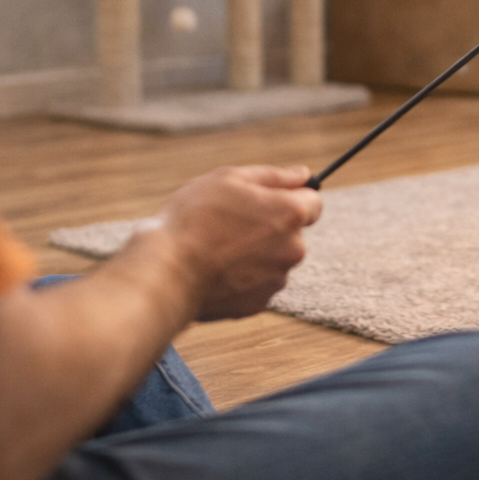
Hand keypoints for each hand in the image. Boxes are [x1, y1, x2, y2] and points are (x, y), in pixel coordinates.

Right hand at [157, 164, 322, 320]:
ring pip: (274, 259)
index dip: (291, 197)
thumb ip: (273, 176)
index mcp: (290, 214)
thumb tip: (303, 175)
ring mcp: (276, 280)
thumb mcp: (229, 179)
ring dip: (255, 253)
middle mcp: (293, 250)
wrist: (165, 272)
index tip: (268, 199)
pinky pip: (257, 283)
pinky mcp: (258, 304)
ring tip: (217, 247)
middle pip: (292, 233)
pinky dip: (242, 276)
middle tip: (231, 222)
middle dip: (270, 226)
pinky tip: (215, 269)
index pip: (313, 202)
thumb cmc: (193, 219)